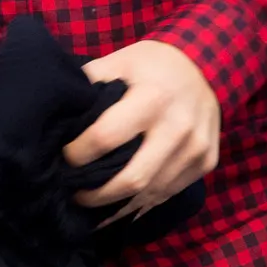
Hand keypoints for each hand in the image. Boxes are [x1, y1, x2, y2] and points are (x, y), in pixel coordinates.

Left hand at [62, 40, 219, 218]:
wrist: (207, 65)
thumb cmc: (153, 65)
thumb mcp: (119, 61)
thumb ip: (90, 83)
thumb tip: (59, 114)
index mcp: (152, 98)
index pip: (105, 137)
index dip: (78, 153)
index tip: (65, 157)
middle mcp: (178, 127)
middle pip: (131, 179)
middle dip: (96, 195)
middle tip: (75, 194)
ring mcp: (196, 149)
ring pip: (150, 193)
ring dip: (118, 205)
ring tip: (94, 203)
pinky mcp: (207, 162)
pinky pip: (169, 193)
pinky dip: (142, 202)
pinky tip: (122, 202)